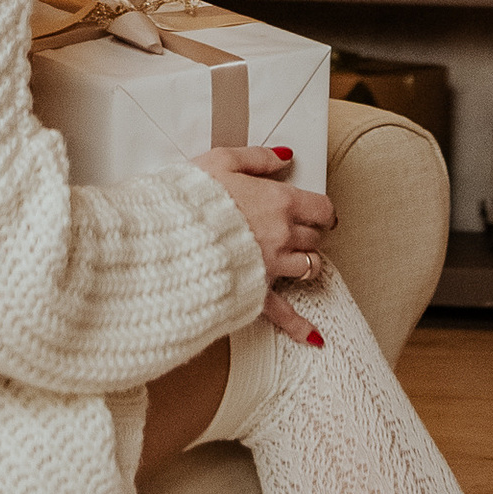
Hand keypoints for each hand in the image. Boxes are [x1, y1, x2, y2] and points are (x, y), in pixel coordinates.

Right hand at [193, 143, 334, 344]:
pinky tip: (312, 336)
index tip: (317, 211)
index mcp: (278, 202)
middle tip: (299, 232)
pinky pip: (284, 314)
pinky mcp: (255, 292)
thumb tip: (284, 156)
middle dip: (310, 233)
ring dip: (306, 264)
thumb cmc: (190, 201)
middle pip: (316, 237)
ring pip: (308, 268)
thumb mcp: (220, 160)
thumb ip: (257, 157)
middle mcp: (282, 235)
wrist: (170, 240)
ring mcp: (271, 266)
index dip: (322, 210)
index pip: (321, 207)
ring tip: (297, 262)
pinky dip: (299, 325)